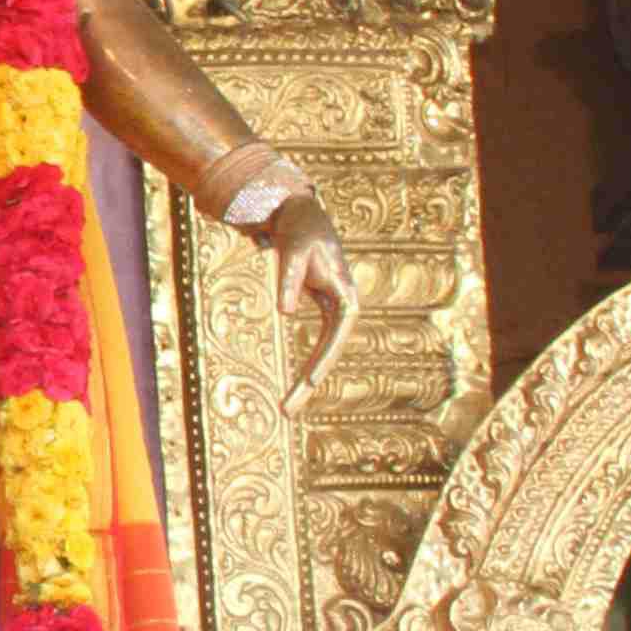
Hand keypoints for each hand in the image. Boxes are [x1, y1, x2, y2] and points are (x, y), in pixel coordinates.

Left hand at [255, 193, 356, 404]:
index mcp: (345, 296)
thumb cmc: (300, 232)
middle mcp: (344, 309)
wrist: (301, 217)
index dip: (324, 359)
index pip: (337, 335)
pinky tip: (297, 389)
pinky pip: (316, 347)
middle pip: (330, 353)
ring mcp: (333, 313)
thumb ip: (288, 280)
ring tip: (289, 410)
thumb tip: (284, 311)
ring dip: (307, 382)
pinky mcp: (321, 313)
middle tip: (288, 412)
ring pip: (323, 354)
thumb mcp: (293, 252)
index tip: (309, 382)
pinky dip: (307, 366)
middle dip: (310, 383)